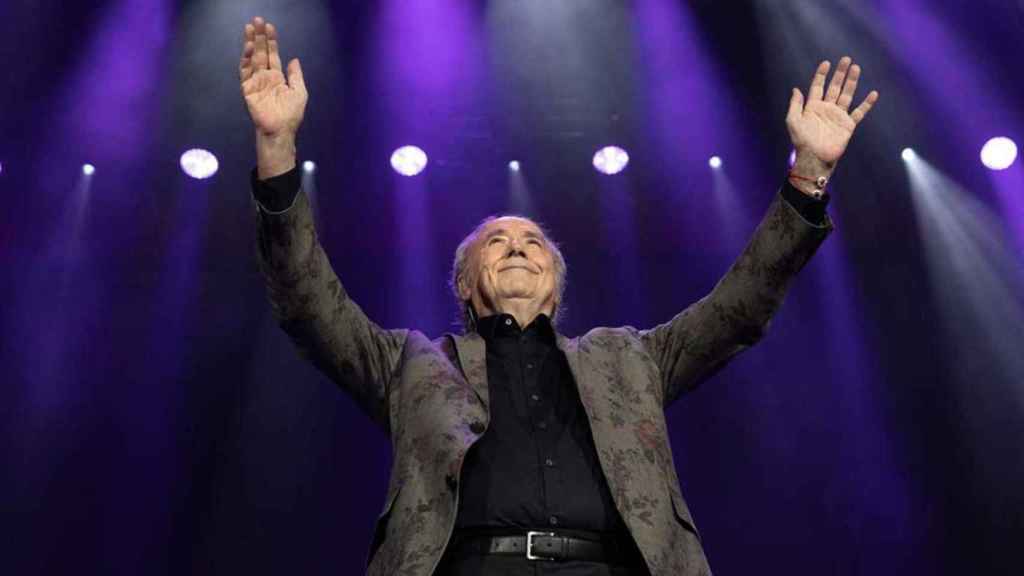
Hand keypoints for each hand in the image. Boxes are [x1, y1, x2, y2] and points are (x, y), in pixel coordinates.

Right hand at [239, 17, 307, 177]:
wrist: (280, 130)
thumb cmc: (291, 114)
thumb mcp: (299, 92)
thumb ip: (296, 75)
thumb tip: (294, 59)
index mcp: (277, 77)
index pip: (273, 55)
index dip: (271, 42)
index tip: (270, 27)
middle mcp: (265, 76)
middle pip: (261, 52)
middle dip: (259, 37)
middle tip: (257, 21)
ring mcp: (255, 81)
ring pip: (252, 58)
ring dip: (250, 43)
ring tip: (250, 28)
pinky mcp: (247, 88)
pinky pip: (245, 71)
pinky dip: (246, 59)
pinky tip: (248, 48)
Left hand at [786, 57, 878, 168]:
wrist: (814, 158)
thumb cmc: (802, 141)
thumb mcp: (793, 121)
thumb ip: (795, 104)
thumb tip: (796, 89)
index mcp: (813, 107)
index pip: (818, 86)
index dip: (821, 75)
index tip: (826, 63)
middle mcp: (826, 109)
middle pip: (835, 87)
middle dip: (840, 73)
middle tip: (846, 59)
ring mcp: (838, 116)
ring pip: (847, 95)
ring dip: (852, 82)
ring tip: (856, 68)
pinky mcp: (847, 125)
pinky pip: (859, 112)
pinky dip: (866, 104)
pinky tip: (873, 93)